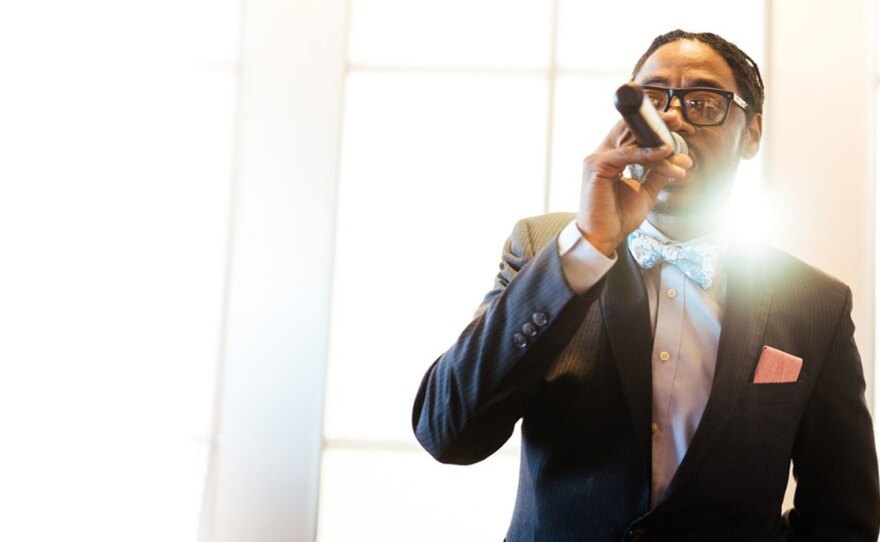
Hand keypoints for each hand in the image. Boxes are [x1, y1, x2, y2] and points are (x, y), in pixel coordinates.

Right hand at [576, 116, 692, 255]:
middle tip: (676, 120)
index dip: (652, 125)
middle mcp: (602, 154)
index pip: (630, 132)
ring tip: (676, 148)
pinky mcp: (596, 166)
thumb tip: (680, 160)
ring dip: (657, 143)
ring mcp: (597, 159)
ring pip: (631, 141)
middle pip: (628, 128)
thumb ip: (658, 173)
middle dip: (654, 122)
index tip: (675, 123)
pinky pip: (626, 154)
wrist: (604, 237)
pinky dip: (647, 153)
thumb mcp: (646, 191)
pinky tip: (664, 152)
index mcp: (611, 157)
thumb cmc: (618, 216)